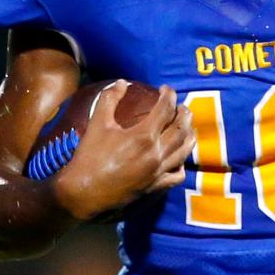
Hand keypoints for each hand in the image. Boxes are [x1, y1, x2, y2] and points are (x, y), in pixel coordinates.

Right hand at [53, 82, 194, 220]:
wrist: (85, 192)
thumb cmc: (90, 157)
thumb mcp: (97, 124)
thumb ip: (110, 99)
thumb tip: (122, 82)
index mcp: (143, 136)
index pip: (166, 109)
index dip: (169, 95)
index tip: (165, 89)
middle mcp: (157, 153)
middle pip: (181, 128)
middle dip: (184, 113)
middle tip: (180, 106)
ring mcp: (159, 171)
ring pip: (184, 150)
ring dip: (189, 134)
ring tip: (187, 126)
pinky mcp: (156, 186)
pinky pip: (178, 175)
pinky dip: (182, 164)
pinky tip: (178, 158)